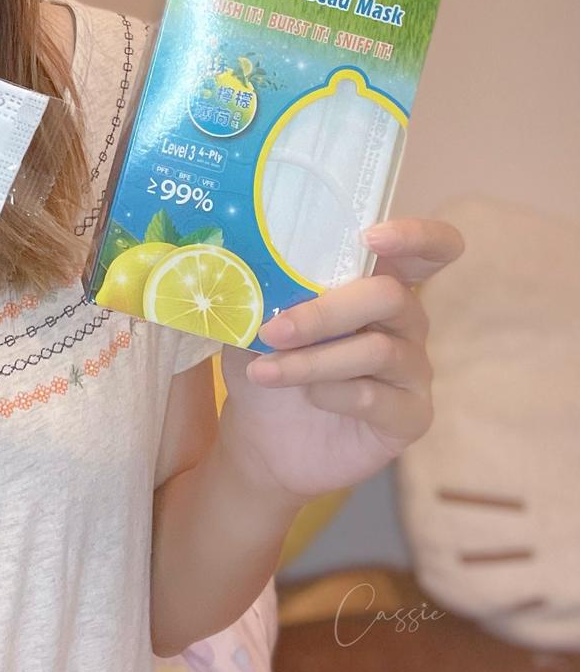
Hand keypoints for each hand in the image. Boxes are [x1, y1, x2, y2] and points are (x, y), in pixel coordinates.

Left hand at [216, 216, 464, 502]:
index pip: (426, 250)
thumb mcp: (256, 314)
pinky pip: (376, 397)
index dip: (415, 236)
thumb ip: (265, 282)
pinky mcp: (412, 416)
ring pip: (377, 350)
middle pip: (390, 296)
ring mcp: (413, 369)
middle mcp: (406, 320)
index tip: (372, 236)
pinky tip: (308, 398)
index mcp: (375, 281)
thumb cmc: (266, 358)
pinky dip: (332, 394)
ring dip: (313, 360)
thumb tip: (245, 254)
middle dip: (326, 312)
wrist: (261, 435)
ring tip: (265, 371)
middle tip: (275, 330)